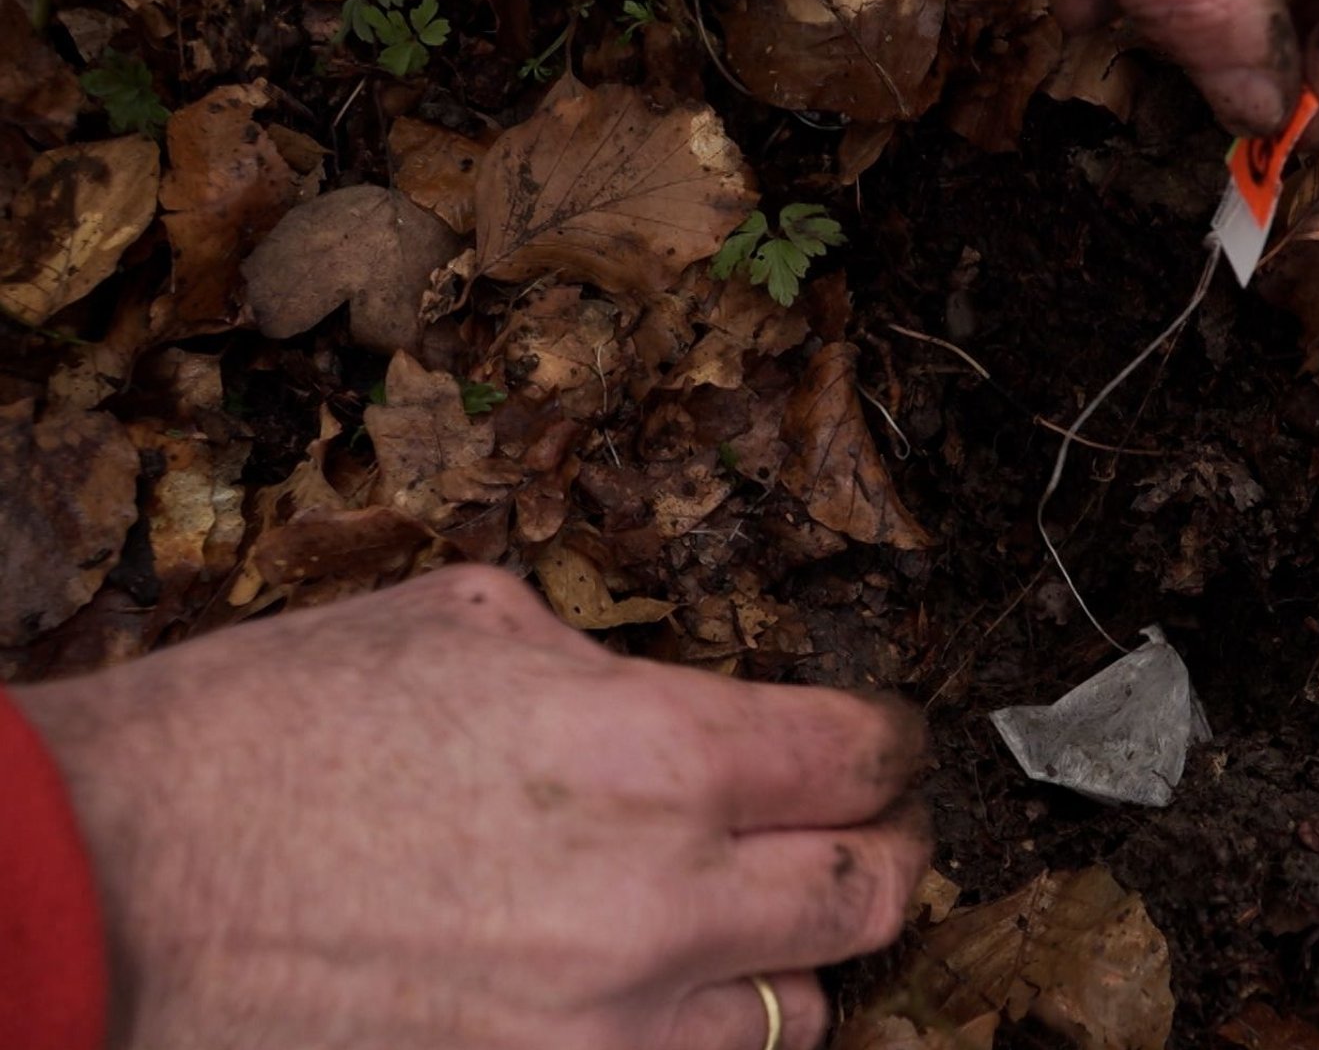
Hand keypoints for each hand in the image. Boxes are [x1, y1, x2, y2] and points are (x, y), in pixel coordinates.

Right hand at [11, 565, 928, 1049]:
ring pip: (799, 1012)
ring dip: (785, 961)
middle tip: (859, 832)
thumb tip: (677, 695)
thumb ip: (615, 665)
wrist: (120, 884)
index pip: (860, 751)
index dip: (884, 741)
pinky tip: (653, 996)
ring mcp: (611, 1026)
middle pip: (871, 889)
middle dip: (878, 849)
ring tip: (738, 926)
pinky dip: (697, 1037)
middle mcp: (663, 895)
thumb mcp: (472, 624)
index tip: (876, 745)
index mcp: (655, 746)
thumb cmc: (274, 731)